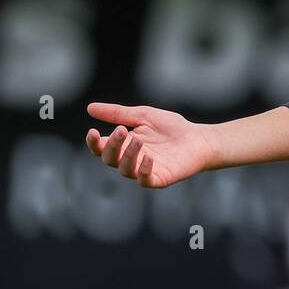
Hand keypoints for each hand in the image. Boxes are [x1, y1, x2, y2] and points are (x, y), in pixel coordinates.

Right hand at [84, 102, 216, 188]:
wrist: (199, 138)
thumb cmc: (171, 127)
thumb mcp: (143, 115)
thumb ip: (118, 113)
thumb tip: (90, 108)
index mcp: (124, 144)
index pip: (101, 148)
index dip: (94, 143)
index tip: (92, 132)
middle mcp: (131, 160)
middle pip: (110, 159)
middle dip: (112, 146)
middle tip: (122, 131)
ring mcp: (143, 171)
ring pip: (125, 170)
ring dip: (128, 155)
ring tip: (137, 141)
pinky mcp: (159, 179)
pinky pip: (144, 180)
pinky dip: (143, 171)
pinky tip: (149, 158)